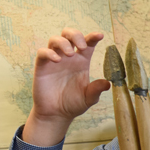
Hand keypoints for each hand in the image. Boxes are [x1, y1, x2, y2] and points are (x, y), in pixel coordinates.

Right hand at [23, 28, 110, 145]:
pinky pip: (43, 52)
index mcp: (82, 61)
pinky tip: (57, 60)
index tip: (100, 35)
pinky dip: (49, 52)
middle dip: (75, 34)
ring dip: (63, 42)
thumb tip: (108, 83)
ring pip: (55, 40)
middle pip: (69, 35)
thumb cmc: (73, 104)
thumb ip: (96, 90)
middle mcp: (68, 58)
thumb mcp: (89, 98)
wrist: (57, 114)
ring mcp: (55, 60)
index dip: (93, 37)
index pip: (88, 44)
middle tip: (81, 45)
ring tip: (70, 53)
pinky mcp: (42, 66)